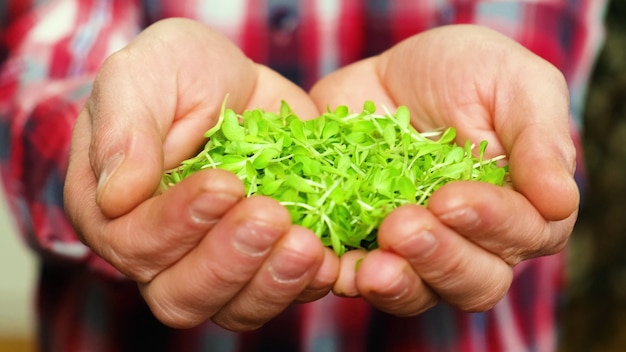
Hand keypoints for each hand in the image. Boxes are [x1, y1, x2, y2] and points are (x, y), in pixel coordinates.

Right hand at [64, 18, 338, 330]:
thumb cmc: (176, 73)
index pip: (136, 243)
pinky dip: (307, 283)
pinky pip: (283, 293)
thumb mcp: (139, 75)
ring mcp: (219, 261)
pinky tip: (328, 257)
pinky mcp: (267, 257)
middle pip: (183, 295)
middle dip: (229, 261)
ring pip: (235, 308)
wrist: (233, 80)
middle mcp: (163, 252)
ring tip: (305, 243)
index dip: (179, 223)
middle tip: (269, 216)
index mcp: (116, 214)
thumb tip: (117, 196)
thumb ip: (122, 130)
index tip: (225, 184)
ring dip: (271, 282)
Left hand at [309, 24, 577, 314]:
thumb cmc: (466, 71)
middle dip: (441, 258)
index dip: (492, 224)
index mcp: (519, 205)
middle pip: (474, 280)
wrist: (389, 72)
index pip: (523, 236)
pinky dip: (348, 277)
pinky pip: (359, 277)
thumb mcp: (514, 84)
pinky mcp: (366, 241)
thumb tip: (559, 201)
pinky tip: (338, 265)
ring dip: (399, 282)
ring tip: (372, 264)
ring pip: (421, 291)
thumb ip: (540, 139)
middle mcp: (472, 239)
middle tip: (404, 226)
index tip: (453, 198)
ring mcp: (417, 246)